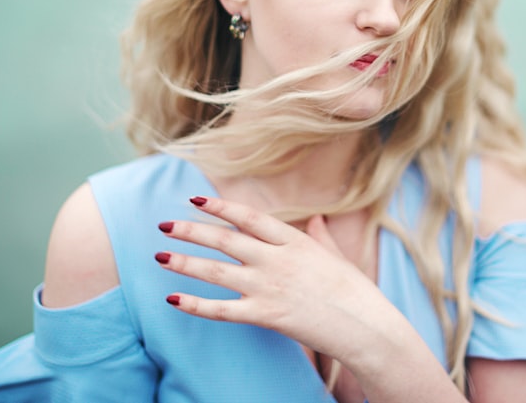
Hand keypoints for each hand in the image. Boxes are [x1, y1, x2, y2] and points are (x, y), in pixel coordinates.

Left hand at [155, 195, 382, 360]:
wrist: (366, 326)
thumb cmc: (354, 292)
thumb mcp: (335, 256)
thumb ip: (319, 236)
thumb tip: (315, 219)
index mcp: (294, 241)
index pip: (249, 217)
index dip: (220, 207)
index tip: (195, 199)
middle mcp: (277, 260)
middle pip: (225, 240)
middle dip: (191, 230)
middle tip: (164, 224)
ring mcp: (270, 287)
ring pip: (217, 271)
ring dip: (185, 262)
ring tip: (159, 256)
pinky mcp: (266, 316)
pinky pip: (222, 310)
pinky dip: (195, 304)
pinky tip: (173, 299)